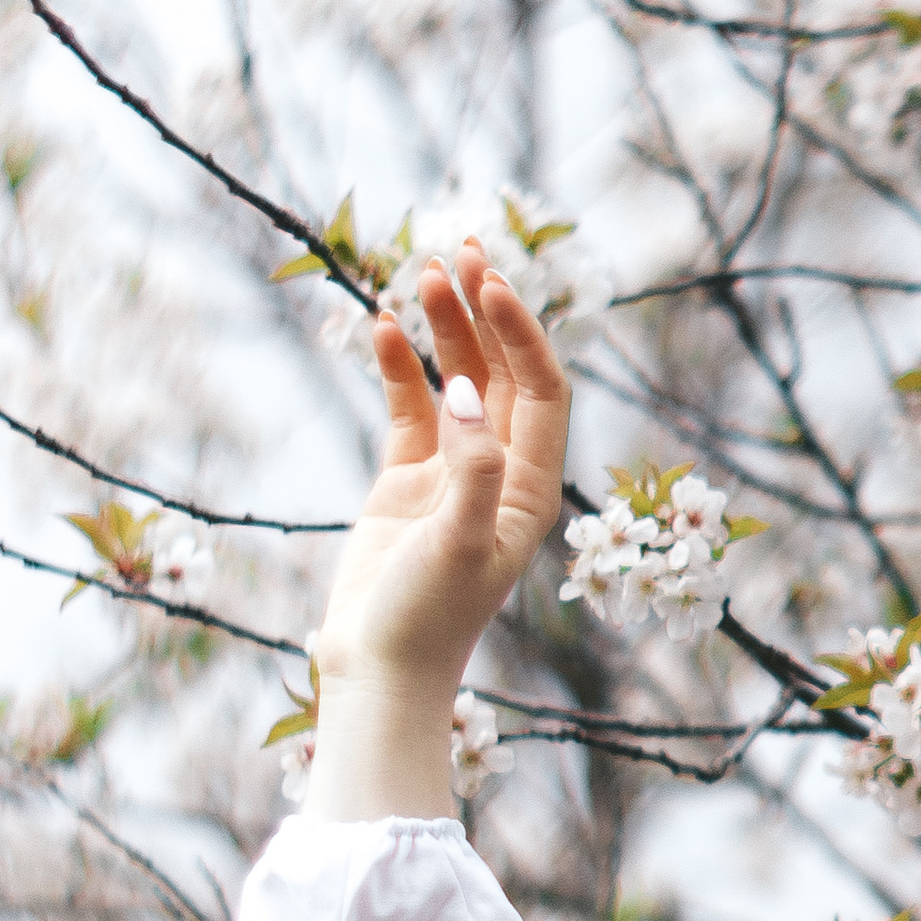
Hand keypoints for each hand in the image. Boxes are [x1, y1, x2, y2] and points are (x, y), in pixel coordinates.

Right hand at [306, 252, 567, 819]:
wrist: (376, 672)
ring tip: (421, 271)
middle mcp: (501, 474)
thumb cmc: (425, 621)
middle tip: (461, 248)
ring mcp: (453, 474)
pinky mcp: (407, 482)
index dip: (522, 332)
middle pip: (504, 374)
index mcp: (532, 489)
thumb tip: (472, 392)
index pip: (543, 391)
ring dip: (444, 329)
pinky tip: (384, 328)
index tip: (490, 281)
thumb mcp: (456, 544)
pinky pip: (410, 408)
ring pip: (457, 381)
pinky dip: (401, 368)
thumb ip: (471, 468)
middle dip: (486, 312)